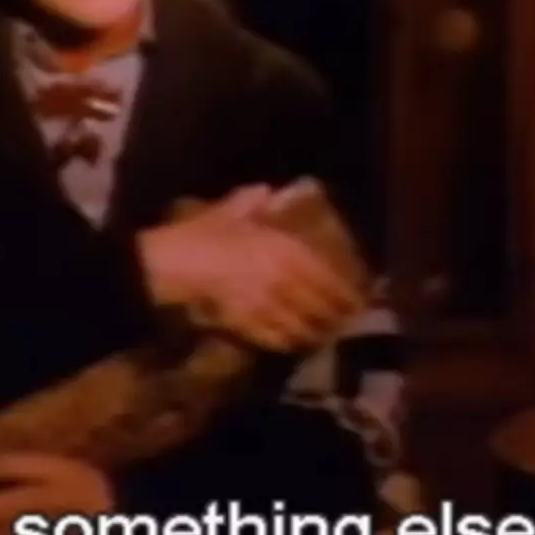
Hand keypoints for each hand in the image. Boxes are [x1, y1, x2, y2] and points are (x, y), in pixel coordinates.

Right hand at [137, 183, 363, 352]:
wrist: (175, 264)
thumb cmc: (203, 233)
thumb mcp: (230, 210)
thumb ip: (252, 201)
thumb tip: (266, 191)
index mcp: (285, 251)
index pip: (327, 277)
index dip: (346, 291)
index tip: (359, 298)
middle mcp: (284, 282)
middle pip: (320, 306)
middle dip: (336, 316)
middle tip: (346, 322)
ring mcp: (267, 307)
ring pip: (301, 326)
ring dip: (315, 332)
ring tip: (323, 336)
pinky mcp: (248, 326)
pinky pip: (275, 338)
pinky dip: (287, 342)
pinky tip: (292, 343)